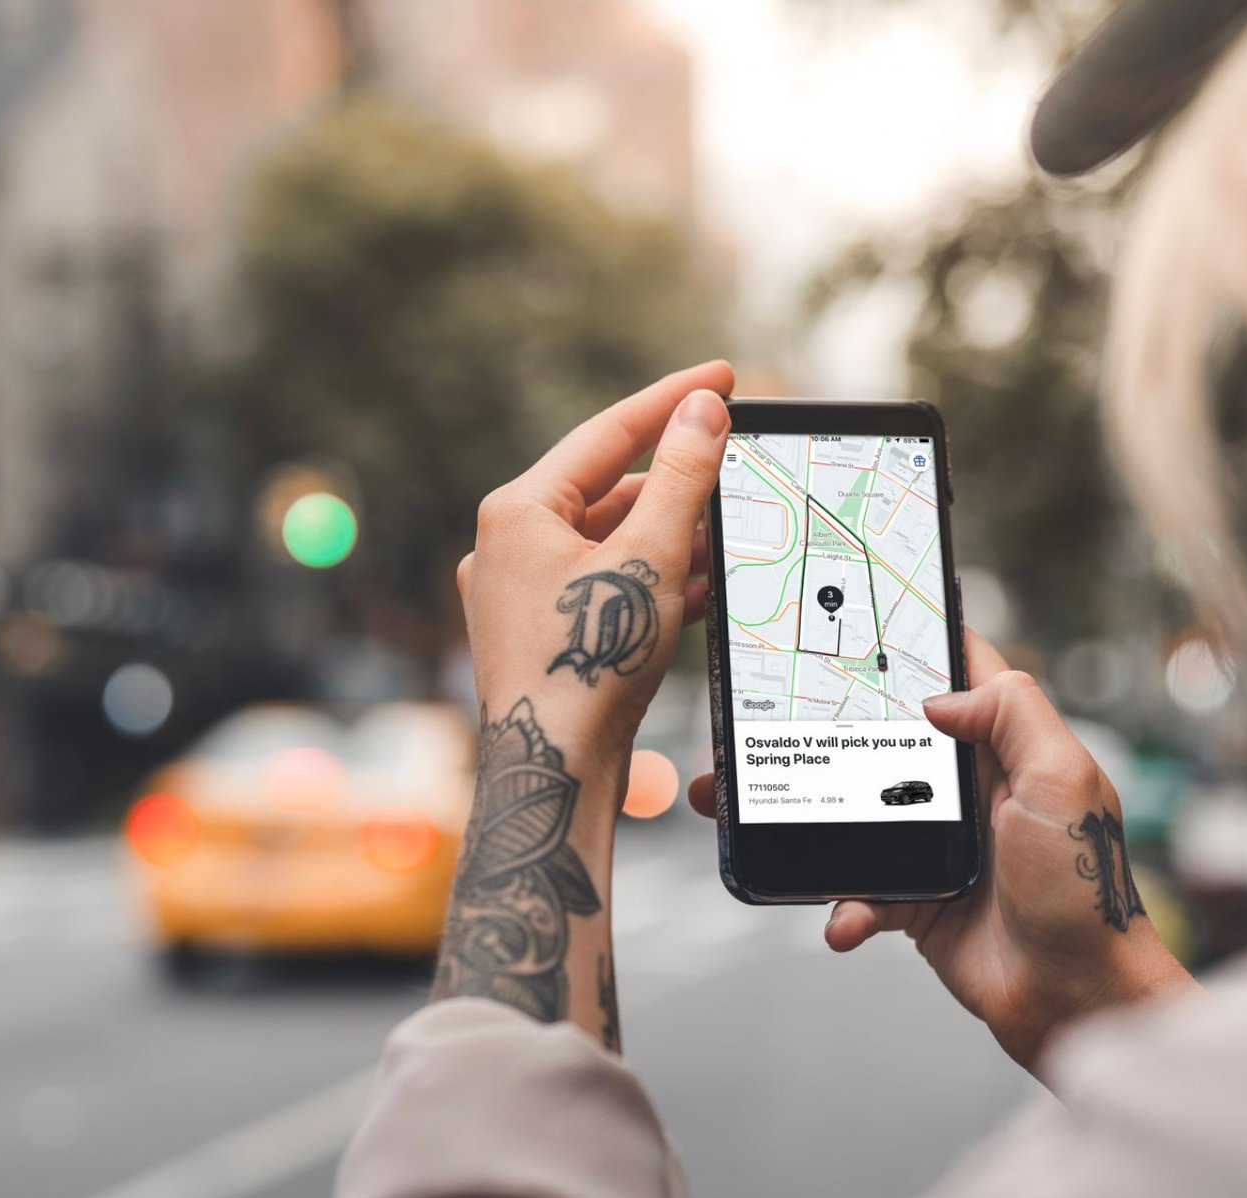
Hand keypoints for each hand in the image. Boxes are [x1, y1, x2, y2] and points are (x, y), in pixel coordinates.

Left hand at [437, 362, 733, 1048]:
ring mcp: (516, 596)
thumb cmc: (590, 667)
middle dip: (680, 486)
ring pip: (610, 546)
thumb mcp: (650, 559)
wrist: (552, 773)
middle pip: (610, 491)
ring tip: (732, 534)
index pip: (610, 432)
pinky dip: (652, 583)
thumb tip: (704, 409)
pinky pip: (603, 590)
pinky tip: (705, 587)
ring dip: (672, 539)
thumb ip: (684, 477)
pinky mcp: (537, 638)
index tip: (725, 375)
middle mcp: (506, 546)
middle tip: (740, 467)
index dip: (674, 400)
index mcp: (517, 509)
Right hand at [688, 630, 1195, 1077]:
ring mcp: (934, 845)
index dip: (913, 644)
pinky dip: (843, 907)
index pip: (956, 675)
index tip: (855, 619)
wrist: (1077, 996)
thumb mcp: (1064, 781)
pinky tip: (844, 919)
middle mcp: (966, 790)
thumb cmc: (1085, 890)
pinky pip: (858, 892)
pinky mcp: (915, 901)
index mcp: (1006, 749)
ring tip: (740, 811)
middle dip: (821, 730)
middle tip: (761, 717)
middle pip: (879, 740)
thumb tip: (939, 694)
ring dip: (798, 815)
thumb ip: (1013, 715)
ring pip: (851, 814)